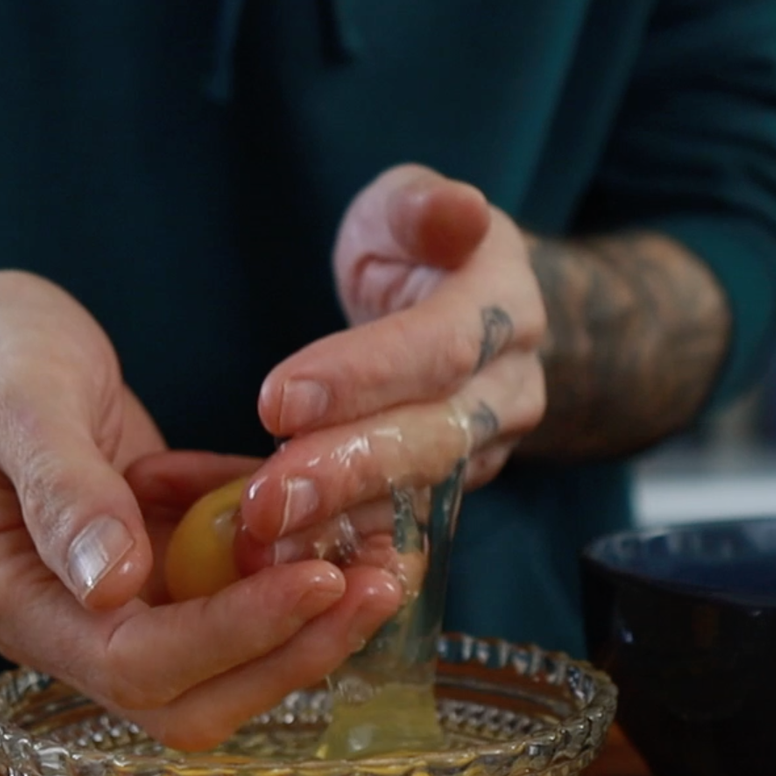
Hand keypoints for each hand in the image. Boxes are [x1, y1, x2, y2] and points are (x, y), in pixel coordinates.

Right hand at [0, 270, 405, 748]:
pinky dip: (285, 566)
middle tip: (377, 585)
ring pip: (221, 663)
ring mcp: (107, 603)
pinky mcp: (151, 571)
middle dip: (287, 652)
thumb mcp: (17, 394)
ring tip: (383, 559)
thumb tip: (111, 583)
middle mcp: (56, 623)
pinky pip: (231, 597)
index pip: (130, 661)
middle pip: (185, 696)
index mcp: (2, 594)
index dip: (230, 634)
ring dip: (304, 623)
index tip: (318, 580)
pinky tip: (336, 516)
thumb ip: (61, 486)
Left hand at [233, 165, 547, 556]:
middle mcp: (511, 387)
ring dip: (341, 525)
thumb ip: (423, 207)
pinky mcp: (454, 492)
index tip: (277, 400)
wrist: (469, 309)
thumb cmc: (421, 249)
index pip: (440, 347)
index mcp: (505, 304)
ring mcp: (489, 449)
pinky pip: (403, 528)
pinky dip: (342, 551)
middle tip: (267, 502)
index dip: (363, 376)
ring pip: (420, 496)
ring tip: (264, 546)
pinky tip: (277, 570)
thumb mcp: (411, 206)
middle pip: (435, 436)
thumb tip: (457, 210)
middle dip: (347, 471)